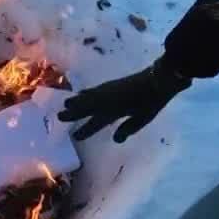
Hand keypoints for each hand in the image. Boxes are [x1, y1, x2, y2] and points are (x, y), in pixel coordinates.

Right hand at [57, 61, 191, 142]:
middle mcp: (106, 100)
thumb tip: (116, 139)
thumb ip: (128, 129)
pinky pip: (94, 90)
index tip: (76, 136)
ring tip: (66, 103)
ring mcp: (108, 90)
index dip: (86, 130)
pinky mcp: (112, 84)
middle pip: (86, 107)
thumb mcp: (142, 119)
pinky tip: (83, 93)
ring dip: (77, 101)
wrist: (158, 78)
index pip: (95, 123)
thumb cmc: (152, 101)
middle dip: (74, 112)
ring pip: (88, 97)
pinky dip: (86, 93)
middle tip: (60, 117)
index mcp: (113, 110)